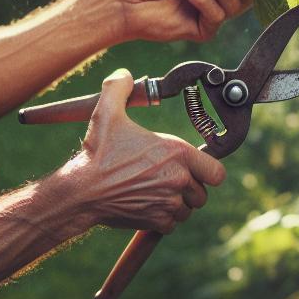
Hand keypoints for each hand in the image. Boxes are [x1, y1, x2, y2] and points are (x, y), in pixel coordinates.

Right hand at [70, 69, 226, 234]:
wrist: (81, 191)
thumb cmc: (97, 152)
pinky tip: (148, 205)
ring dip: (177, 204)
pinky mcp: (157, 222)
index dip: (208, 170)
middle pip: (203, 192)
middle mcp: (178, 180)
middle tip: (169, 178)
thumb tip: (124, 74)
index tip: (196, 168)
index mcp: (177, 153)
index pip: (217, 172)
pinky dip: (163, 219)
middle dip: (189, 187)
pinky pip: (172, 225)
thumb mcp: (107, 111)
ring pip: (187, 210)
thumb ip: (118, 86)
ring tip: (157, 191)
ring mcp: (169, 204)